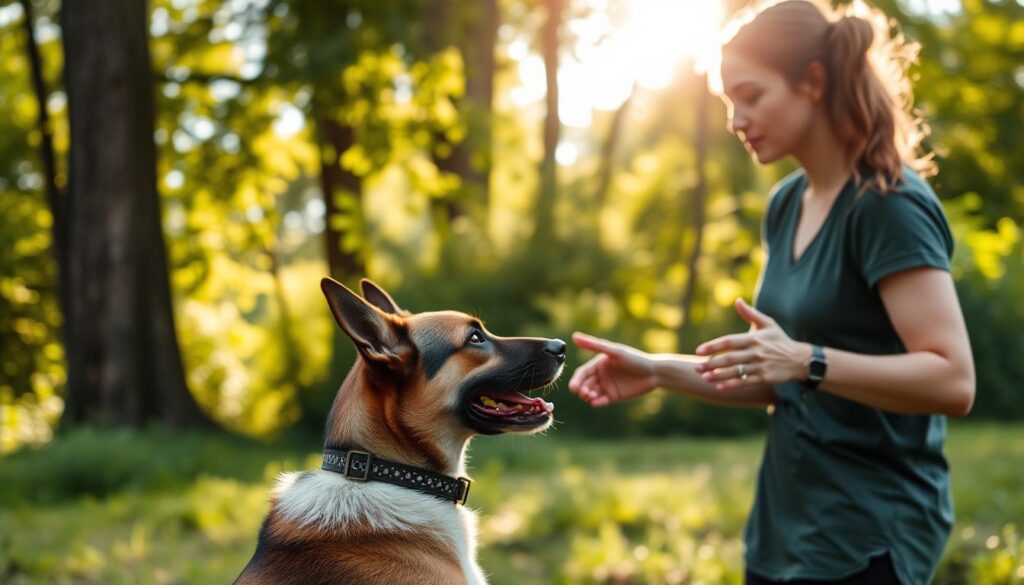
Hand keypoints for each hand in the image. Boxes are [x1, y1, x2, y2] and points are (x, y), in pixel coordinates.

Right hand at [568, 332, 658, 406]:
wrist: (654, 373)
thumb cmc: (635, 359)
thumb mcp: (614, 351)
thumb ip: (594, 345)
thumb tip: (574, 336)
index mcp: (598, 363)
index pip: (582, 373)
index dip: (576, 380)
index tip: (573, 388)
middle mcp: (600, 375)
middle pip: (584, 384)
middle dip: (582, 390)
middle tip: (584, 393)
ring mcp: (606, 386)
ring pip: (591, 394)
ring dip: (588, 396)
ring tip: (592, 396)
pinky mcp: (613, 396)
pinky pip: (601, 401)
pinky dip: (597, 402)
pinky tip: (597, 402)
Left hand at [695, 298, 810, 390]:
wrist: (800, 360)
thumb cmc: (780, 340)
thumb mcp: (768, 324)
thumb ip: (750, 313)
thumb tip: (737, 300)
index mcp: (754, 338)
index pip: (730, 341)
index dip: (713, 346)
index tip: (699, 350)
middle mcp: (756, 352)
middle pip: (730, 358)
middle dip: (711, 363)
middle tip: (696, 367)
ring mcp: (760, 366)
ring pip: (736, 372)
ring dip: (718, 375)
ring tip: (704, 377)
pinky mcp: (764, 378)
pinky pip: (745, 382)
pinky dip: (732, 385)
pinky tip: (719, 387)